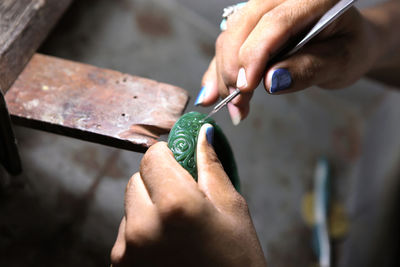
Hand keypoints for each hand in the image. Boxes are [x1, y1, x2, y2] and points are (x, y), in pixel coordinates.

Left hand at [111, 124, 265, 266]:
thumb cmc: (237, 261)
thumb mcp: (232, 209)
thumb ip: (210, 167)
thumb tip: (202, 136)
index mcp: (175, 205)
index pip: (151, 157)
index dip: (168, 155)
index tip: (179, 163)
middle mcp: (143, 226)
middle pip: (136, 179)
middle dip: (157, 181)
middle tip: (183, 198)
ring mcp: (128, 249)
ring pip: (130, 205)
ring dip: (148, 207)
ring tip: (177, 229)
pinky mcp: (122, 266)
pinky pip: (127, 231)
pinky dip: (142, 230)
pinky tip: (166, 246)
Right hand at [196, 0, 382, 124]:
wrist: (346, 41)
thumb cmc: (348, 48)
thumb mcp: (342, 61)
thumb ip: (309, 68)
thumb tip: (271, 82)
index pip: (274, 23)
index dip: (255, 54)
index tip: (245, 87)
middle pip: (242, 28)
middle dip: (234, 69)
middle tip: (238, 104)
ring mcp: (262, 10)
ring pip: (229, 37)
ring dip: (224, 74)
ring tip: (233, 106)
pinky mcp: (251, 26)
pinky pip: (227, 46)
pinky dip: (217, 72)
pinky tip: (211, 94)